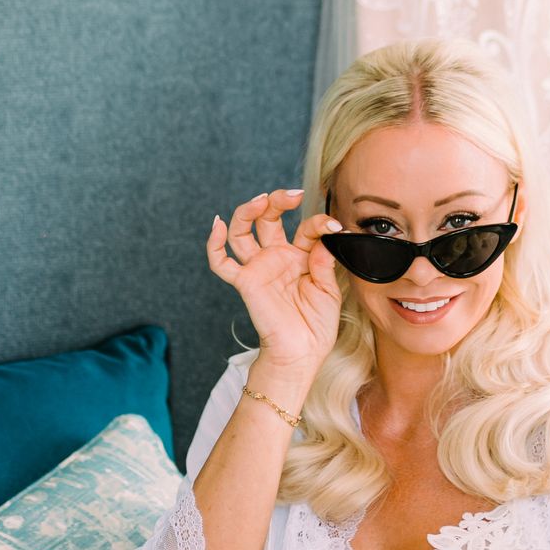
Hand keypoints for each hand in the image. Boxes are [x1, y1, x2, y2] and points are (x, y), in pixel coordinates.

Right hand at [206, 190, 340, 379]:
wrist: (302, 354)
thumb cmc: (316, 327)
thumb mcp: (329, 291)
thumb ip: (324, 263)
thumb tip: (326, 237)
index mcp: (299, 257)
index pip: (306, 228)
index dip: (320, 222)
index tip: (336, 225)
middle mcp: (277, 257)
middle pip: (268, 218)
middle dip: (278, 200)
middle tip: (292, 195)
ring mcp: (259, 268)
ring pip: (242, 231)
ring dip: (247, 211)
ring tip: (260, 200)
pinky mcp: (245, 281)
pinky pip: (221, 262)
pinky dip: (214, 243)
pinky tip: (217, 224)